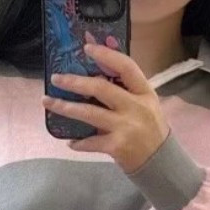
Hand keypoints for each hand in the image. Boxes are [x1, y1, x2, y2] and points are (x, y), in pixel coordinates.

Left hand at [43, 34, 170, 171]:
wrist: (161, 162)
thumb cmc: (150, 128)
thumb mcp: (145, 104)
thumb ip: (125, 89)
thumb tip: (94, 72)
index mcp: (144, 92)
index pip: (126, 67)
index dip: (106, 55)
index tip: (87, 47)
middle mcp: (136, 107)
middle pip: (101, 88)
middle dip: (75, 82)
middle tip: (56, 78)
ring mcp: (126, 127)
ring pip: (89, 113)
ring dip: (65, 107)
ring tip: (48, 101)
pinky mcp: (117, 146)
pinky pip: (90, 141)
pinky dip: (78, 142)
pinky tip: (70, 141)